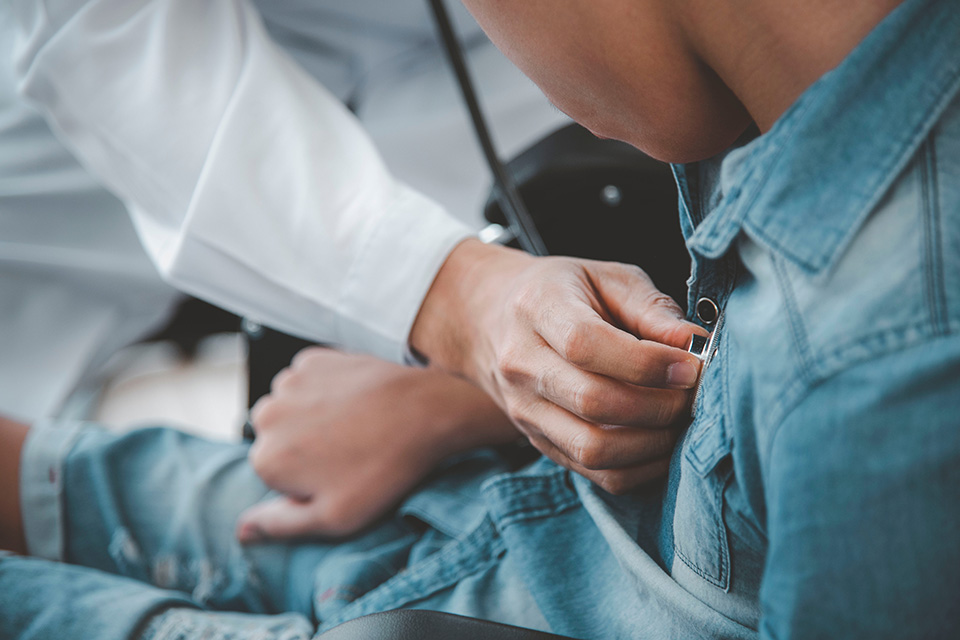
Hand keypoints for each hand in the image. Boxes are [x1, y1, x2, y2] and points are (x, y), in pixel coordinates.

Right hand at [236, 348, 516, 541]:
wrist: (426, 412)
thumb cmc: (384, 468)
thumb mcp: (335, 517)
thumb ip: (279, 525)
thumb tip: (241, 530)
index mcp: (267, 459)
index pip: (272, 475)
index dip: (305, 480)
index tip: (337, 476)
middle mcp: (268, 415)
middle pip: (276, 438)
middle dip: (302, 446)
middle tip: (348, 451)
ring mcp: (290, 382)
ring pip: (290, 406)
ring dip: (312, 415)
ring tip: (354, 426)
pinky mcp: (314, 359)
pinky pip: (308, 380)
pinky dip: (325, 389)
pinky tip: (355, 401)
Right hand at [410, 239, 705, 493]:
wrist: (491, 319)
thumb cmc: (561, 291)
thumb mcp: (606, 277)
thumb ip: (650, 307)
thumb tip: (693, 344)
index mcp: (537, 309)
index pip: (587, 346)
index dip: (647, 363)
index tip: (690, 365)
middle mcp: (522, 364)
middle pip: (593, 402)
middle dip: (659, 406)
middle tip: (693, 394)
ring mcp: (524, 410)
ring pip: (593, 448)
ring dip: (652, 442)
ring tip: (680, 419)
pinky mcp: (537, 441)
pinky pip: (594, 472)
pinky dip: (638, 466)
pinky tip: (661, 441)